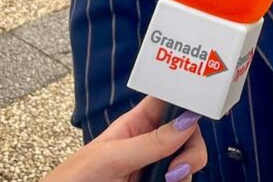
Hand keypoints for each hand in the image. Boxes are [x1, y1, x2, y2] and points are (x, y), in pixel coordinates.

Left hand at [41, 96, 207, 181]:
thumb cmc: (73, 180)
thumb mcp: (111, 156)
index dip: (186, 98)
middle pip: (187, 134)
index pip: (168, 101)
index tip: (200, 107)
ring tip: (169, 181)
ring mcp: (153, 169)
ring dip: (187, 169)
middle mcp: (149, 145)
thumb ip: (150, 141)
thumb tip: (186, 121)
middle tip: (179, 166)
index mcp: (135, 125)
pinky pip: (182, 180)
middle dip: (191, 147)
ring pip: (188, 161)